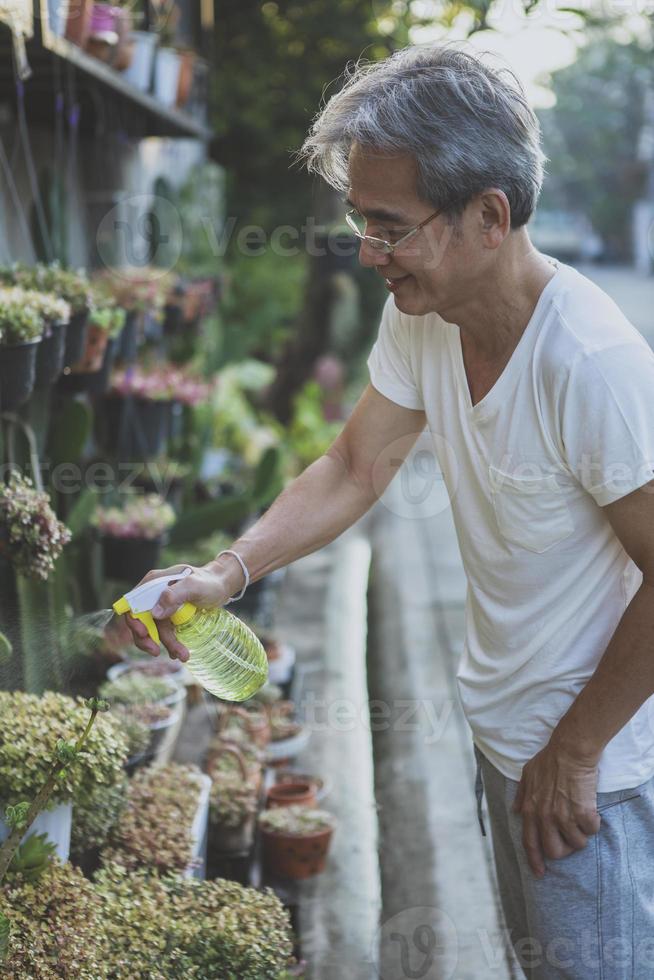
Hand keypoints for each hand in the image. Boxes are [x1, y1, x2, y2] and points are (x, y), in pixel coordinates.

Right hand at [123, 562, 233, 661]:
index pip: (132, 602)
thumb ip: (174, 595)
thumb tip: (154, 613)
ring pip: (155, 630)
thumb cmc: (209, 582)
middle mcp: (154, 595)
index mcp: (153, 583)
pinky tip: (180, 652)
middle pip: (140, 620)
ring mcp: (162, 607)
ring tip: (183, 655)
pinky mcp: (170, 617)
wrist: (222, 586)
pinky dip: (171, 644)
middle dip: (146, 639)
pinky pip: (164, 633)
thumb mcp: (194, 586)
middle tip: (156, 651)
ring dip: (166, 644)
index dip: (133, 619)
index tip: (143, 633)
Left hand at [513, 737, 600, 876]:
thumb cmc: (548, 760)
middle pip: (554, 851)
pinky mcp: (582, 813)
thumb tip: (515, 810)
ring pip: (576, 844)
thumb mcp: (526, 775)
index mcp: (529, 809)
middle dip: (564, 850)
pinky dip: (593, 824)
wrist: (569, 751)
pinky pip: (591, 831)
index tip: (539, 873)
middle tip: (570, 839)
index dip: (535, 861)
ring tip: (581, 819)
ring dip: (581, 835)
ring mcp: (563, 816)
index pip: (529, 843)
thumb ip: (521, 795)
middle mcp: (544, 817)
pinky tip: (591, 811)